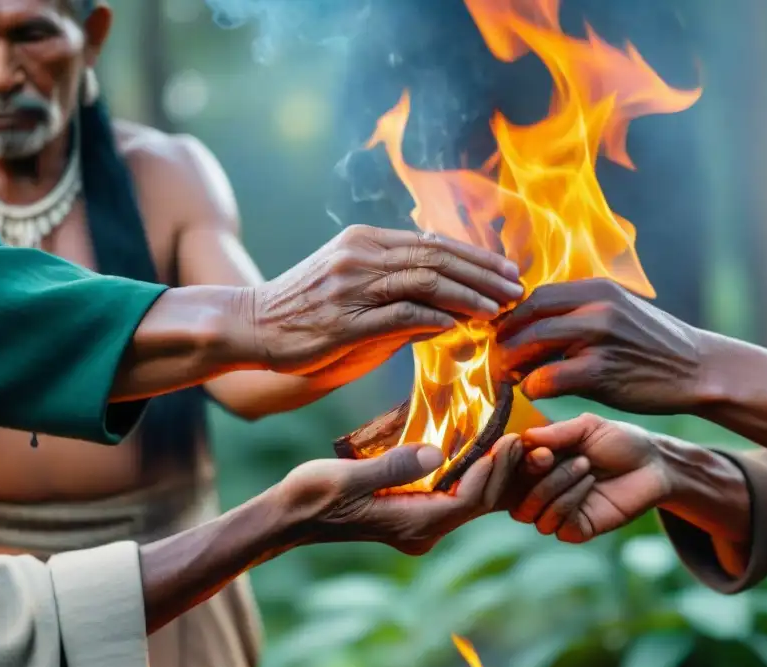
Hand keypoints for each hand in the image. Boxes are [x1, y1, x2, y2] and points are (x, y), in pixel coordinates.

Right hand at [253, 226, 523, 377]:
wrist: (249, 324)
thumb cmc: (304, 307)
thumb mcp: (350, 280)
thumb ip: (395, 284)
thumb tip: (446, 300)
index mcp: (366, 240)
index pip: (434, 243)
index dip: (476, 257)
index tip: (507, 271)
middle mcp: (361, 255)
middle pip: (437, 258)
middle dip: (483, 274)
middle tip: (516, 289)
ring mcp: (351, 287)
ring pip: (424, 282)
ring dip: (469, 296)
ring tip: (499, 308)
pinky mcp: (343, 321)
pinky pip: (398, 315)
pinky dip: (433, 318)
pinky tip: (460, 326)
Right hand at [279, 434, 523, 554]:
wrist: (288, 518)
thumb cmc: (311, 495)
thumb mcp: (347, 477)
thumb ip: (393, 467)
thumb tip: (436, 452)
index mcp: (412, 525)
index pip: (468, 501)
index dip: (493, 471)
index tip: (509, 440)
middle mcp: (423, 531)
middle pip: (479, 503)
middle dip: (504, 471)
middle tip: (525, 436)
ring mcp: (420, 526)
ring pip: (472, 501)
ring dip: (494, 472)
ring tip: (515, 440)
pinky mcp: (415, 514)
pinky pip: (457, 496)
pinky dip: (474, 473)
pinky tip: (485, 448)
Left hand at [497, 279, 703, 413]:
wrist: (699, 370)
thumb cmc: (654, 347)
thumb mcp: (620, 313)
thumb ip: (581, 314)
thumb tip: (535, 324)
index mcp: (598, 289)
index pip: (537, 296)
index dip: (512, 316)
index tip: (503, 335)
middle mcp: (597, 307)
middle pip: (527, 316)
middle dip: (504, 339)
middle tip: (497, 359)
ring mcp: (599, 338)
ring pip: (530, 344)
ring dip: (511, 363)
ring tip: (508, 376)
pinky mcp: (601, 371)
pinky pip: (547, 378)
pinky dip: (532, 386)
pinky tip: (534, 391)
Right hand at [510, 414, 672, 541]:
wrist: (654, 464)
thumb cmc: (619, 441)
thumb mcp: (587, 427)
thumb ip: (557, 432)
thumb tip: (524, 437)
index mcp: (538, 465)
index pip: (505, 472)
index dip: (512, 462)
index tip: (536, 448)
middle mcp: (541, 490)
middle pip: (512, 498)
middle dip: (535, 476)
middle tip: (559, 458)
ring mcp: (557, 512)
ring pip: (530, 513)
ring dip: (555, 487)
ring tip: (585, 467)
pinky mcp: (576, 529)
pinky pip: (555, 525)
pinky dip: (568, 503)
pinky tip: (590, 485)